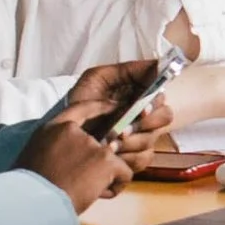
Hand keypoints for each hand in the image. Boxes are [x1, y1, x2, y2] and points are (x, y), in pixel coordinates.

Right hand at [17, 109, 133, 212]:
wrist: (31, 203)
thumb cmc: (28, 187)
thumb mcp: (35, 156)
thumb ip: (56, 147)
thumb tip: (68, 154)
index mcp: (53, 128)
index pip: (81, 108)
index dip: (100, 107)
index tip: (113, 106)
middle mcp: (75, 132)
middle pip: (102, 142)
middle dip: (98, 162)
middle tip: (81, 180)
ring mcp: (93, 145)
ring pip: (114, 160)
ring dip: (104, 176)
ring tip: (85, 191)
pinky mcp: (107, 161)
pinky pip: (125, 174)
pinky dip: (114, 187)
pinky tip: (96, 195)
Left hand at [58, 62, 176, 175]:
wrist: (60, 131)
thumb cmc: (78, 102)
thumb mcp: (97, 78)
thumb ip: (129, 69)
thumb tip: (160, 66)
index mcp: (139, 96)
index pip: (161, 98)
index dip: (155, 103)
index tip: (142, 110)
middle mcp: (144, 116)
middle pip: (164, 118)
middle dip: (145, 124)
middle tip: (123, 130)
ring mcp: (140, 137)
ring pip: (152, 139)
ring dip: (132, 142)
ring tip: (109, 144)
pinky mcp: (134, 157)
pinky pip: (143, 159)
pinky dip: (129, 159)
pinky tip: (112, 155)